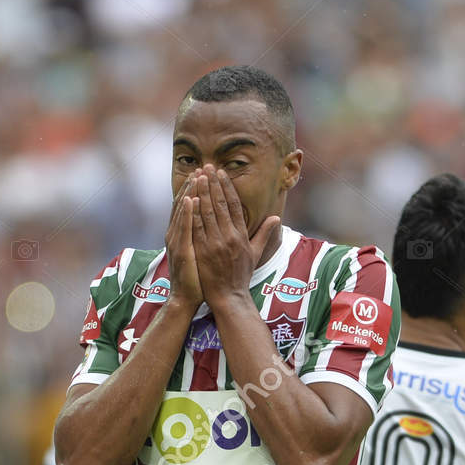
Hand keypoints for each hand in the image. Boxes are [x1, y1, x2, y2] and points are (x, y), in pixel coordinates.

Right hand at [164, 174, 202, 307]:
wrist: (185, 299)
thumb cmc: (196, 279)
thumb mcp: (200, 254)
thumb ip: (204, 238)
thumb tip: (214, 227)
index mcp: (182, 234)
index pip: (189, 207)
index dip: (196, 190)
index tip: (205, 174)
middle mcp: (176, 234)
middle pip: (184, 204)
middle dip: (193, 186)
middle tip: (201, 167)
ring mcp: (177, 242)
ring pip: (183, 212)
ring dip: (190, 193)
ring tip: (197, 176)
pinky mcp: (181, 250)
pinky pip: (184, 228)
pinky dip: (186, 213)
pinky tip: (191, 199)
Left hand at [192, 165, 279, 306]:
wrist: (229, 297)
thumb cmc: (241, 275)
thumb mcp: (255, 253)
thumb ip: (264, 233)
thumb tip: (276, 216)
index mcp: (242, 235)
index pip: (235, 205)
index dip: (227, 187)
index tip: (221, 173)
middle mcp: (230, 237)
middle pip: (220, 204)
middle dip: (213, 184)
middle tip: (207, 167)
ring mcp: (215, 244)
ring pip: (208, 212)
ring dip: (202, 192)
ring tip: (197, 176)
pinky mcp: (203, 251)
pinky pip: (197, 227)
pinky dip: (193, 212)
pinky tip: (188, 198)